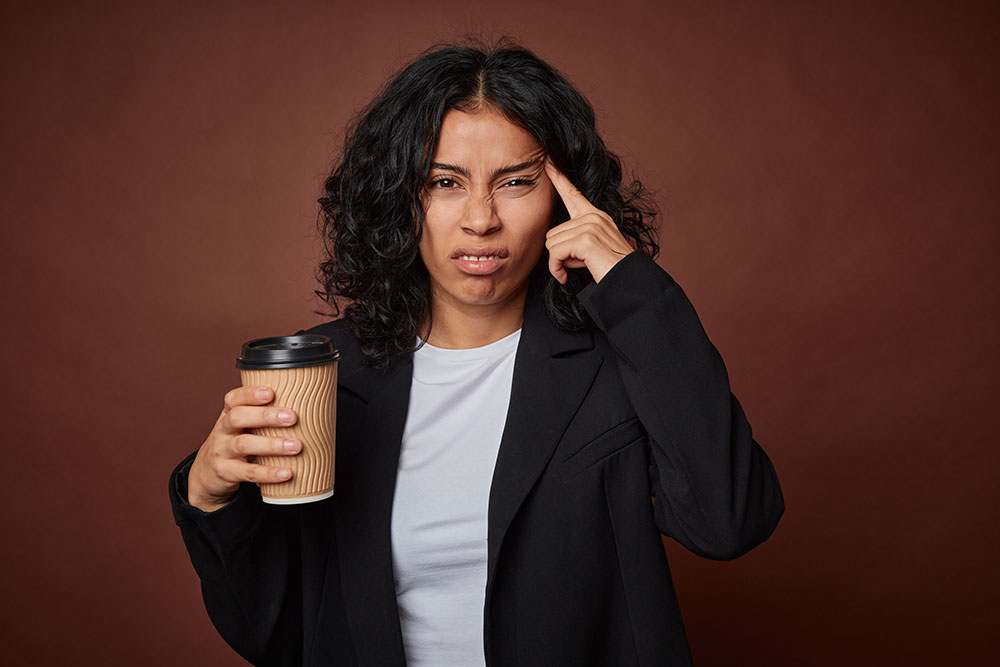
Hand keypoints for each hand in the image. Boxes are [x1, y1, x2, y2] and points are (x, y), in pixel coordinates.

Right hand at [187, 385, 299, 511]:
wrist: (208, 473)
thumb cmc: (237, 442)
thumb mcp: (243, 426)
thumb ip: (265, 416)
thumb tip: (311, 406)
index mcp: (229, 414)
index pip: (234, 399)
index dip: (250, 394)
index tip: (271, 392)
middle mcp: (223, 430)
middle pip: (238, 417)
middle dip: (266, 416)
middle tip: (292, 417)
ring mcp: (222, 451)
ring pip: (244, 444)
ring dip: (272, 445)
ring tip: (296, 446)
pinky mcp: (226, 472)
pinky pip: (248, 472)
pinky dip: (268, 473)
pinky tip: (286, 472)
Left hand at [544, 160, 633, 284]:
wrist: (629, 281)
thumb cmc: (610, 269)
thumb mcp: (594, 247)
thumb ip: (577, 237)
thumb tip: (553, 244)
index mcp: (595, 215)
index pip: (572, 193)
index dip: (559, 177)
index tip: (547, 160)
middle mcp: (593, 216)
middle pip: (552, 233)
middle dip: (560, 254)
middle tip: (579, 263)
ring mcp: (590, 226)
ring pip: (551, 244)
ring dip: (559, 262)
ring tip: (580, 267)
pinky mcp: (586, 241)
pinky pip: (555, 254)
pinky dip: (556, 269)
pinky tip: (565, 277)